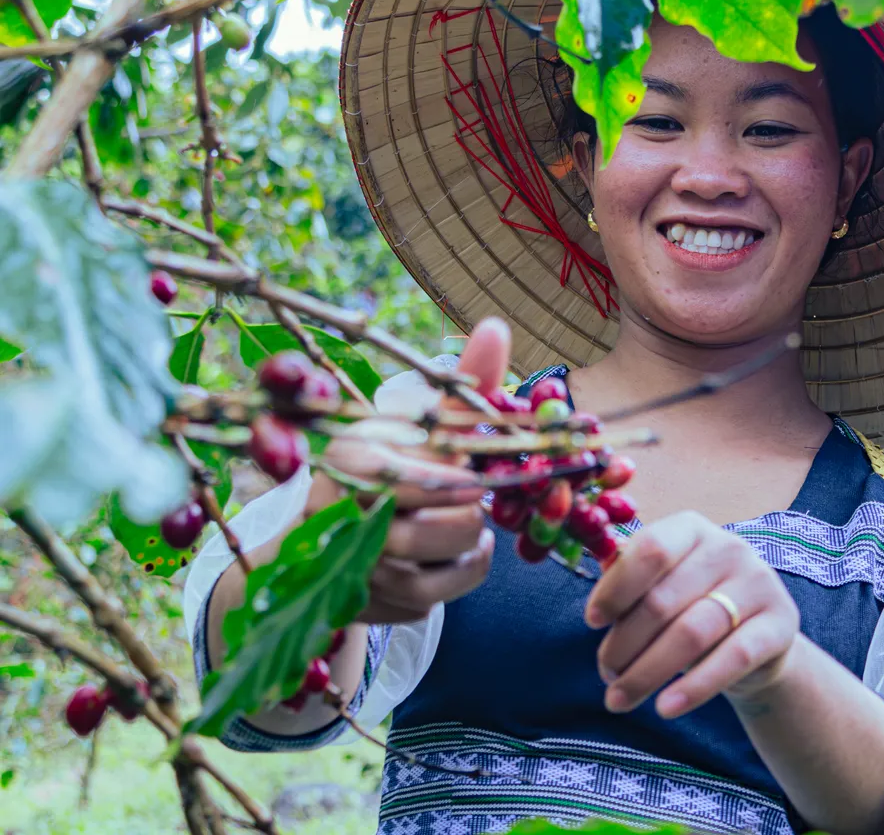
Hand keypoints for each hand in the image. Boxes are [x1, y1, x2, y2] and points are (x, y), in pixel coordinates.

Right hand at [312, 318, 512, 623]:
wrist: (342, 522)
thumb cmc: (399, 458)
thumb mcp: (429, 419)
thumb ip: (468, 381)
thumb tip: (496, 326)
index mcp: (353, 457)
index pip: (411, 481)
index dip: (453, 488)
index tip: (474, 485)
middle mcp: (340, 512)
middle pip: (429, 534)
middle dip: (466, 526)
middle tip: (472, 509)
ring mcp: (346, 564)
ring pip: (431, 577)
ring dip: (467, 557)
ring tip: (472, 534)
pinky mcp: (360, 602)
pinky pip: (425, 605)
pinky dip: (452, 584)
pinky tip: (451, 560)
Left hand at [585, 511, 800, 718]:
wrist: (756, 641)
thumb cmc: (692, 607)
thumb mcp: (662, 587)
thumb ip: (628, 583)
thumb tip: (596, 604)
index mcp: (692, 529)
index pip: (651, 549)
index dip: (616, 588)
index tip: (592, 622)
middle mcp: (729, 548)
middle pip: (664, 600)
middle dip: (624, 644)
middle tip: (605, 675)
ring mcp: (759, 583)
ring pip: (692, 633)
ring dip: (647, 673)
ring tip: (619, 699)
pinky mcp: (780, 624)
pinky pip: (732, 659)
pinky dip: (693, 688)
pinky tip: (664, 708)